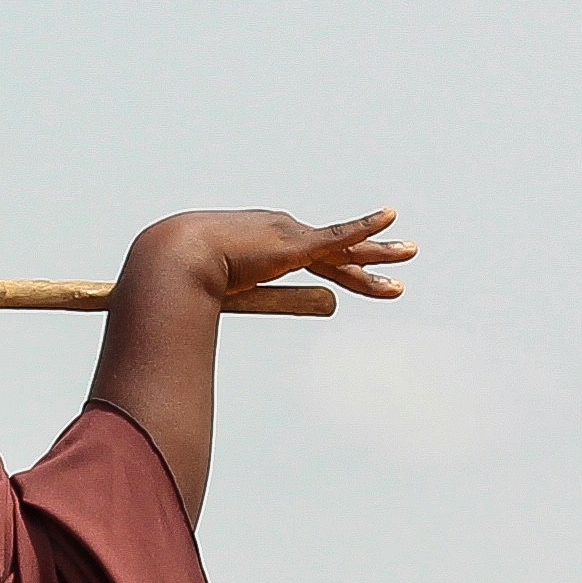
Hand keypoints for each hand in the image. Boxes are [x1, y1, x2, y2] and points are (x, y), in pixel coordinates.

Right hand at [91, 212, 410, 525]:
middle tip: (400, 257)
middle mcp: (276, 235)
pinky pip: (339, 237)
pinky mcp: (294, 243)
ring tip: (412, 253)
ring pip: (344, 249)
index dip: (325, 269)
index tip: (341, 280)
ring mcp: (288, 237)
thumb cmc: (173, 283)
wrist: (172, 259)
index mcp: (257, 248)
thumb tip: (169, 363)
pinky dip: (366, 229)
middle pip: (332, 252)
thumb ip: (191, 330)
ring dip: (379, 254)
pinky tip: (392, 219)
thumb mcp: (193, 309)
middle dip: (367, 258)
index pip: (301, 258)